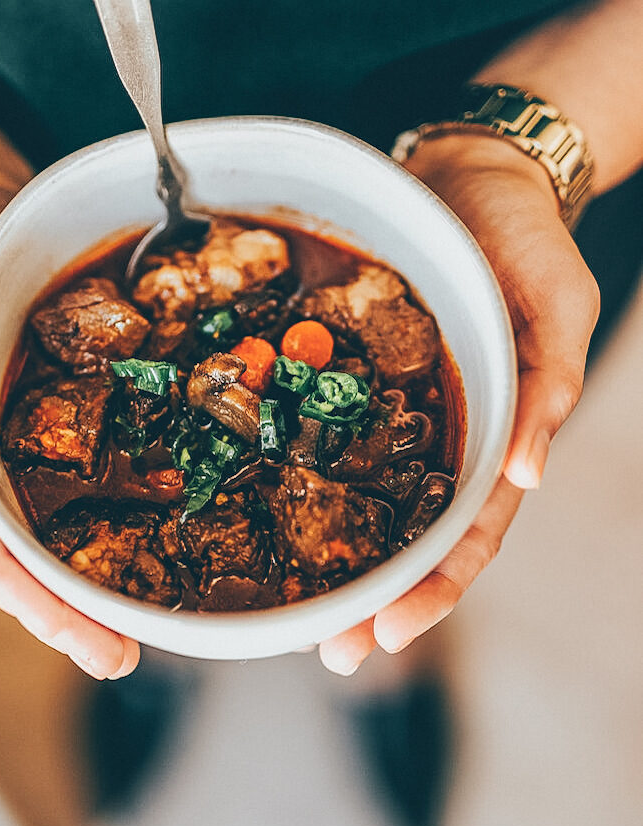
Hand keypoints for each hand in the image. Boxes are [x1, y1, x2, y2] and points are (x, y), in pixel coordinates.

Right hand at [0, 181, 140, 679]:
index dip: (24, 596)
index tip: (77, 638)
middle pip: (22, 552)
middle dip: (66, 611)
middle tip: (123, 657)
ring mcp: (23, 438)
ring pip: (58, 525)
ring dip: (96, 577)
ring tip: (152, 623)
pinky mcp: (63, 411)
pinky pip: (91, 472)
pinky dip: (118, 512)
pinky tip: (164, 535)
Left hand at [320, 134, 599, 674]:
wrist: (472, 174)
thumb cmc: (527, 238)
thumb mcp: (561, 302)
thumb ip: (552, 384)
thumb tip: (528, 475)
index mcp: (498, 434)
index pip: (470, 531)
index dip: (434, 587)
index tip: (390, 633)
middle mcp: (444, 437)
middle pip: (413, 537)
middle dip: (377, 600)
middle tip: (331, 650)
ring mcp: (399, 413)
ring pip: (367, 502)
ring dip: (338, 559)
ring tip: (296, 614)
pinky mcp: (355, 378)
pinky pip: (326, 435)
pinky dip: (303, 477)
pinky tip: (264, 509)